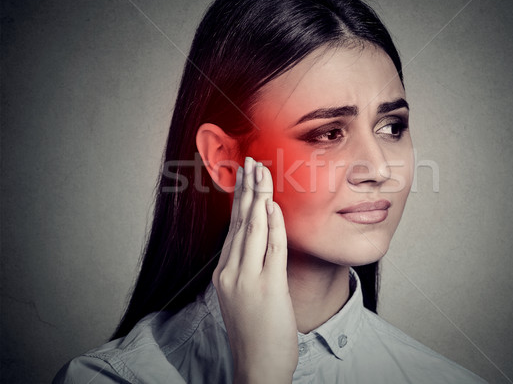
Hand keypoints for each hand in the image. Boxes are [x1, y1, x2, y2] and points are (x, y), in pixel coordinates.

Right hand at [212, 157, 297, 383]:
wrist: (257, 366)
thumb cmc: (254, 331)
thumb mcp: (241, 295)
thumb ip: (246, 267)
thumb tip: (256, 240)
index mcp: (224, 273)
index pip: (234, 228)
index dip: (240, 200)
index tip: (244, 177)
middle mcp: (231, 272)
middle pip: (240, 222)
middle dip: (247, 189)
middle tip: (251, 162)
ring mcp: (247, 280)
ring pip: (253, 229)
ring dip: (259, 197)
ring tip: (262, 172)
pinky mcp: (267, 288)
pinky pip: (272, 249)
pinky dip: (274, 224)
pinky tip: (274, 206)